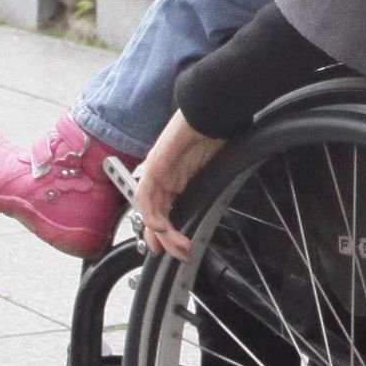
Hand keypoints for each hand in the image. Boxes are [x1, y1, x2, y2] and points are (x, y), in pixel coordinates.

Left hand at [132, 113, 222, 258]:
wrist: (211, 110)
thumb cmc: (216, 132)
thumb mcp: (215, 167)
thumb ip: (209, 185)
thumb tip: (218, 204)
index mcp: (178, 177)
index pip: (167, 211)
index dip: (169, 232)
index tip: (178, 248)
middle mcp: (164, 176)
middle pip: (157, 214)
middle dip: (166, 240)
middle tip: (179, 255)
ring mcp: (157, 170)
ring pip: (151, 209)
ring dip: (162, 233)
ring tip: (177, 247)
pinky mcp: (155, 164)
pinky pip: (147, 194)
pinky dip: (152, 213)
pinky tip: (162, 227)